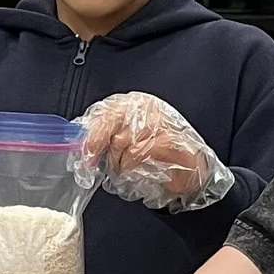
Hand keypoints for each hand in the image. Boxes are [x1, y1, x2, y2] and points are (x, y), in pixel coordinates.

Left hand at [80, 93, 231, 211]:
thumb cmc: (159, 154)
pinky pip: (138, 151)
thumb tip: (83, 143)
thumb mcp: (129, 140)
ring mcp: (160, 121)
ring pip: (122, 139)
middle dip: (97, 144)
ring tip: (120, 169)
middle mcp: (147, 107)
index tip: (84, 151)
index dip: (92, 132)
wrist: (191, 168)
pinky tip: (131, 169)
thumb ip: (107, 136)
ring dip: (117, 160)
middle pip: (112, 119)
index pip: (106, 110)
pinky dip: (130, 164)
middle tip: (91, 163)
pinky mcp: (170, 138)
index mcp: (135, 104)